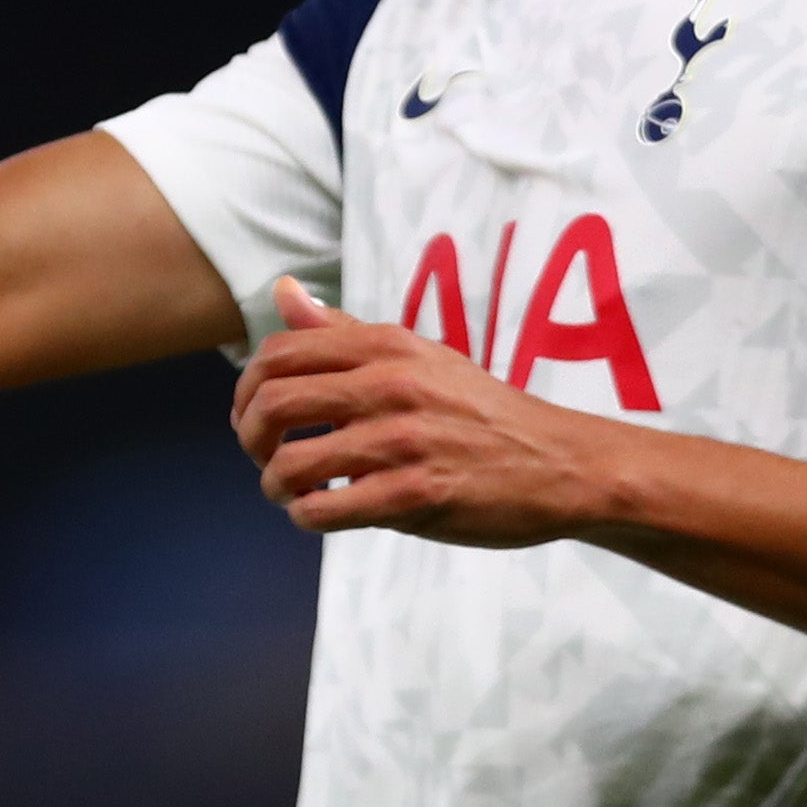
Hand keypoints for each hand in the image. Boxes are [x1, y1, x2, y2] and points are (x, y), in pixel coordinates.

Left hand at [233, 278, 619, 546]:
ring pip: (290, 465)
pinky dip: (307, 516)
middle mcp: (390, 385)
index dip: (245, 390)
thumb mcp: (418, 355)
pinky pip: (325, 510)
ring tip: (292, 493)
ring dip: (275, 486)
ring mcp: (403, 441)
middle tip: (264, 459)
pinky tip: (321, 513)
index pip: (278, 354)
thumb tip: (283, 291)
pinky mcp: (416, 495)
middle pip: (271, 405)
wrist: (561, 463)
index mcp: (386, 346)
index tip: (253, 418)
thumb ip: (345, 330)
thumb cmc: (479, 411)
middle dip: (250, 439)